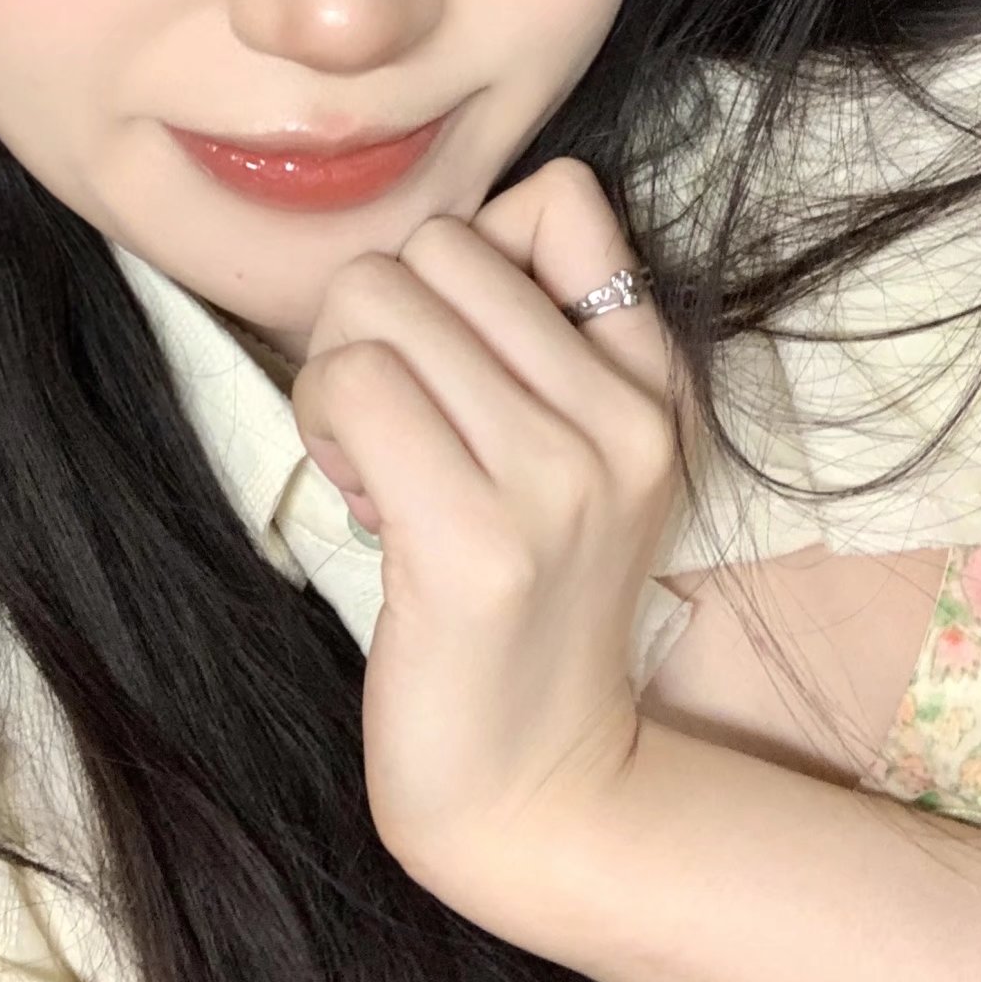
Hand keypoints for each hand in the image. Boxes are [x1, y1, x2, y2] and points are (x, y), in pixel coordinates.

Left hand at [290, 158, 684, 934]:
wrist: (537, 785)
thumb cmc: (519, 603)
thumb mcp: (576, 454)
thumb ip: (536, 334)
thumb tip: (448, 235)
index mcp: (653, 381)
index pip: (557, 195)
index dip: (470, 257)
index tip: (461, 359)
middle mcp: (623, 419)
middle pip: (436, 243)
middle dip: (380, 321)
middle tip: (401, 428)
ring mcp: (558, 480)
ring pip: (376, 301)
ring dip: (340, 377)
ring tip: (380, 465)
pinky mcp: (475, 541)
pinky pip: (354, 383)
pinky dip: (327, 428)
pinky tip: (364, 499)